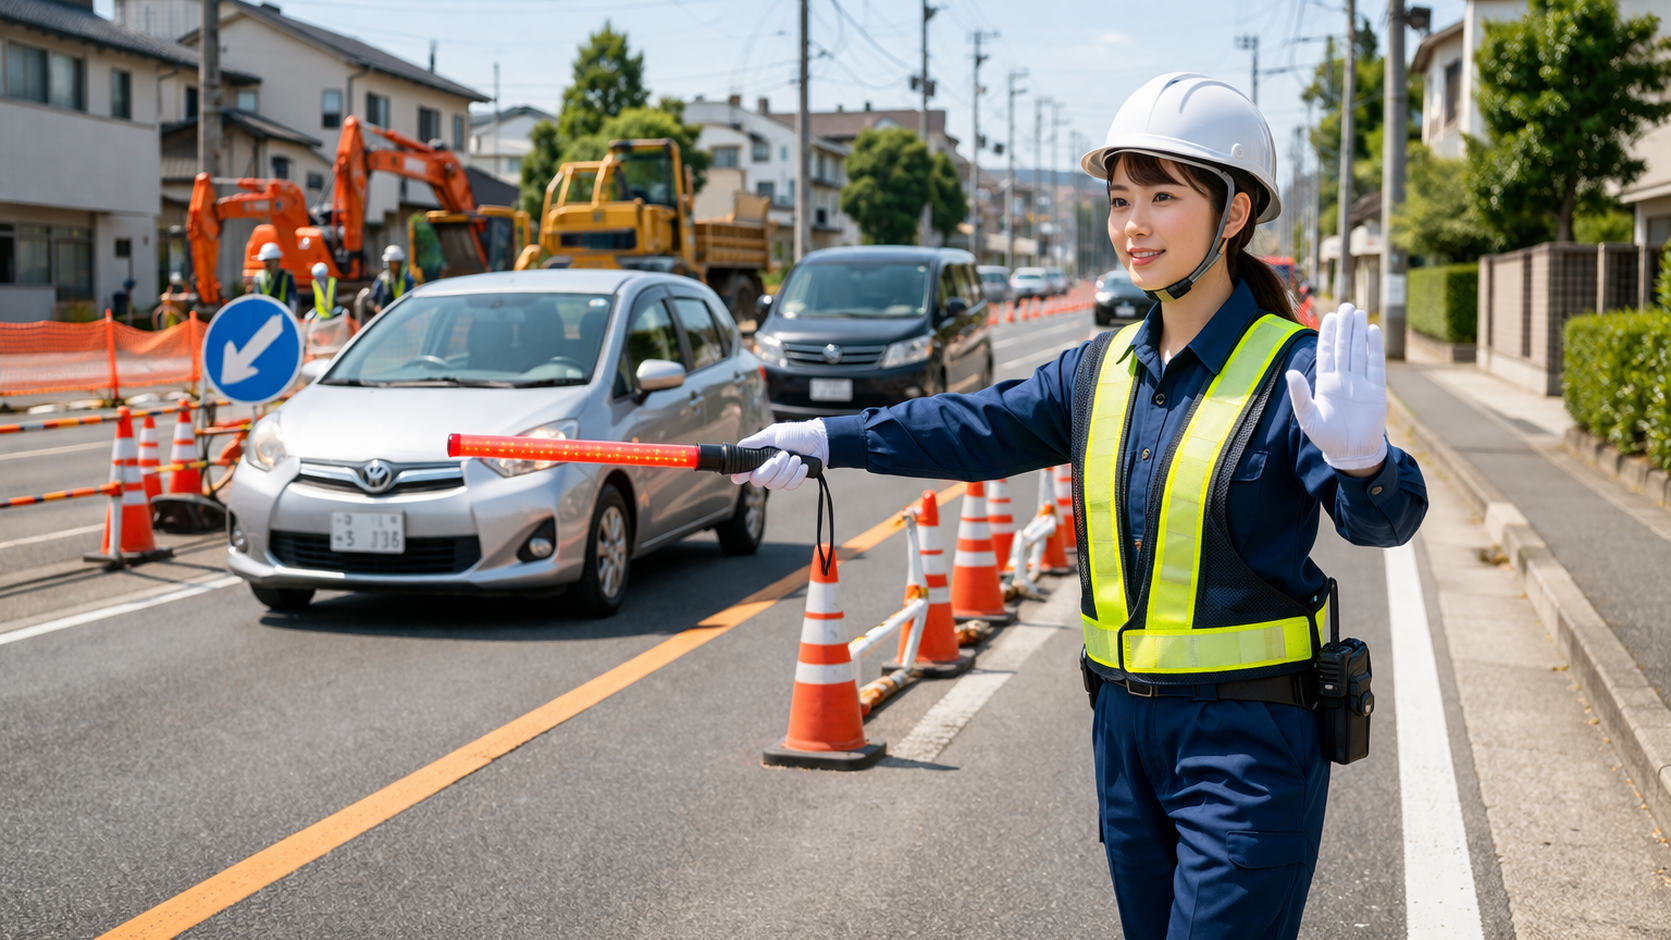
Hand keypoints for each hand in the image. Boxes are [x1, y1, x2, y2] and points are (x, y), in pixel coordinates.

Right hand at [730, 419, 828, 490]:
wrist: (818, 440)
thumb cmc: (795, 434)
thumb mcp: (773, 434)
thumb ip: (755, 443)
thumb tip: (737, 447)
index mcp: (758, 457)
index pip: (743, 471)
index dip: (740, 475)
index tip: (741, 476)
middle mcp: (765, 469)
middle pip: (758, 480)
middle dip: (772, 468)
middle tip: (784, 455)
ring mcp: (778, 477)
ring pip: (775, 484)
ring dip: (788, 470)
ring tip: (796, 457)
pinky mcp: (790, 482)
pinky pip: (789, 486)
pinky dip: (797, 475)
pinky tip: (802, 466)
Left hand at [1284, 304, 1387, 472]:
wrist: (1352, 453)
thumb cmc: (1327, 438)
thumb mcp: (1308, 417)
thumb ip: (1299, 395)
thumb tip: (1290, 372)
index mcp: (1326, 383)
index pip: (1326, 353)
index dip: (1327, 335)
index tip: (1329, 317)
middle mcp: (1343, 379)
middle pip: (1344, 347)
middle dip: (1344, 327)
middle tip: (1346, 306)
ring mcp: (1360, 383)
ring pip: (1359, 351)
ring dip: (1358, 333)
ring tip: (1358, 313)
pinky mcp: (1376, 389)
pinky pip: (1375, 364)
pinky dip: (1374, 348)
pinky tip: (1373, 331)